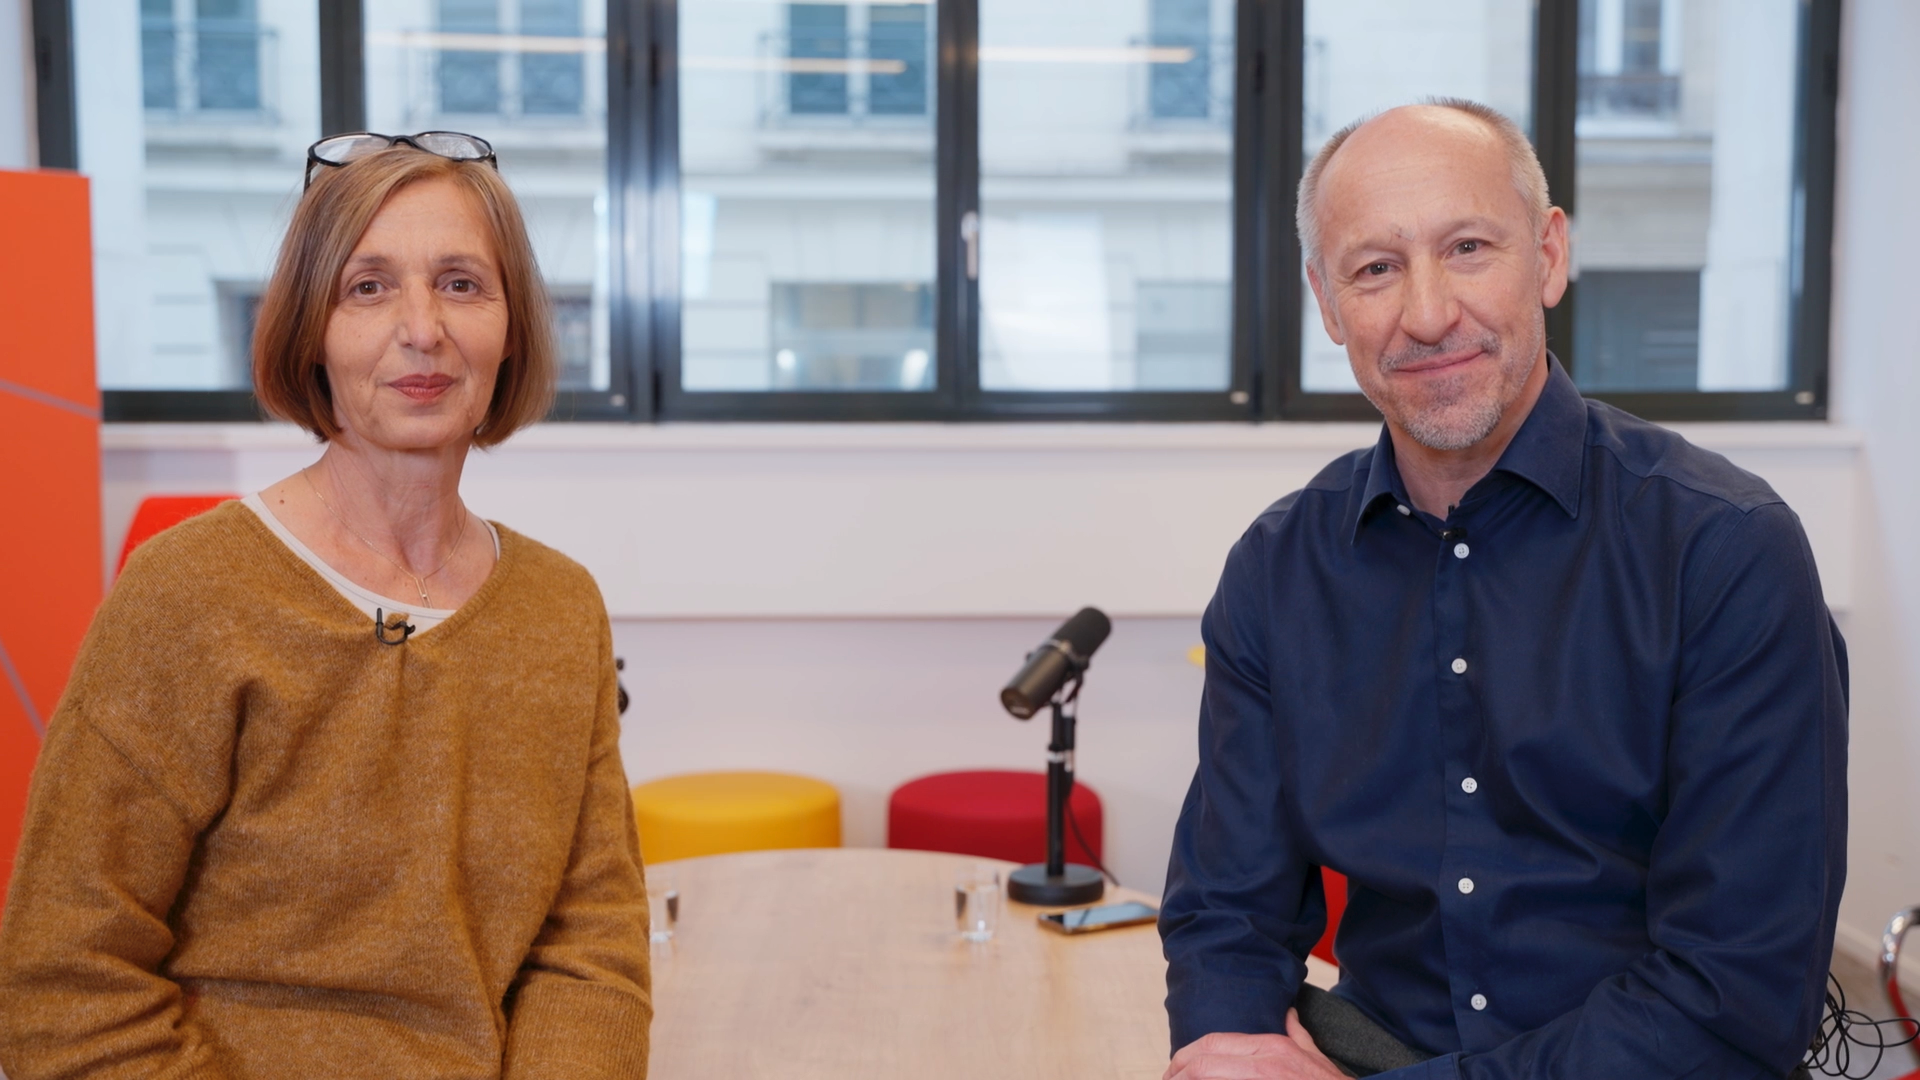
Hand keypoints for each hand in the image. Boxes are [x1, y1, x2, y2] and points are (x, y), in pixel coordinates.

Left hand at [1162, 1010, 1347, 1079]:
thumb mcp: (1317, 1058)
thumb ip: (1299, 1035)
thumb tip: (1289, 1012)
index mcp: (1272, 1048)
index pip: (1211, 1044)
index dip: (1185, 1058)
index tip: (1173, 1070)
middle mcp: (1264, 1063)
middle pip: (1201, 1060)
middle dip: (1177, 1072)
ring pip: (1204, 1075)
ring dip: (1185, 1079)